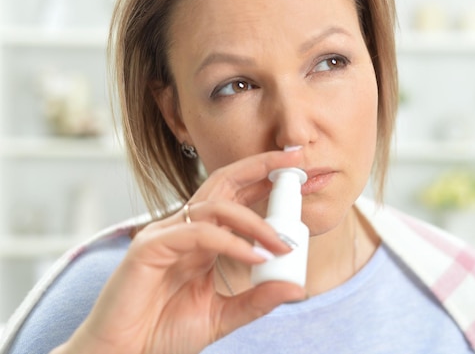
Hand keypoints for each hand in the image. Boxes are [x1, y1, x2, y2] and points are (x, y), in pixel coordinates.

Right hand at [54, 150, 306, 353]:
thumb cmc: (163, 334)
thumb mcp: (222, 317)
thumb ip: (256, 300)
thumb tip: (295, 286)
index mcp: (202, 240)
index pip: (237, 198)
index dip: (267, 182)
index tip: (303, 177)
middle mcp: (185, 229)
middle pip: (225, 183)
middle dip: (261, 167)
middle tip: (299, 163)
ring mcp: (166, 235)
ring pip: (215, 205)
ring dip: (255, 221)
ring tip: (284, 245)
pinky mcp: (149, 248)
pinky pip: (197, 233)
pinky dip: (230, 242)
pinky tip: (255, 258)